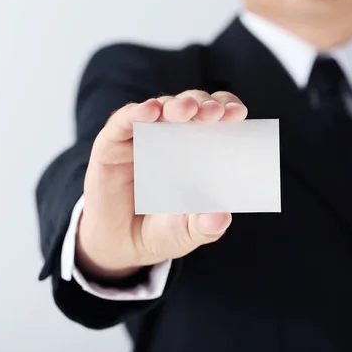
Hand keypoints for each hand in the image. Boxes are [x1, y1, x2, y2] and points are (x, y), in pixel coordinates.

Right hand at [75, 90, 247, 279]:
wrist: (123, 247)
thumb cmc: (164, 230)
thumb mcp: (190, 232)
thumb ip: (207, 226)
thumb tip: (222, 217)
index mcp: (200, 147)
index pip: (217, 116)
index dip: (228, 108)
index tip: (239, 115)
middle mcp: (173, 134)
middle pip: (192, 105)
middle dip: (205, 104)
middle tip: (215, 113)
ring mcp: (142, 135)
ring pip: (162, 107)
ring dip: (177, 105)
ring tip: (187, 110)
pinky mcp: (112, 142)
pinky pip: (124, 120)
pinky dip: (137, 112)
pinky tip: (150, 110)